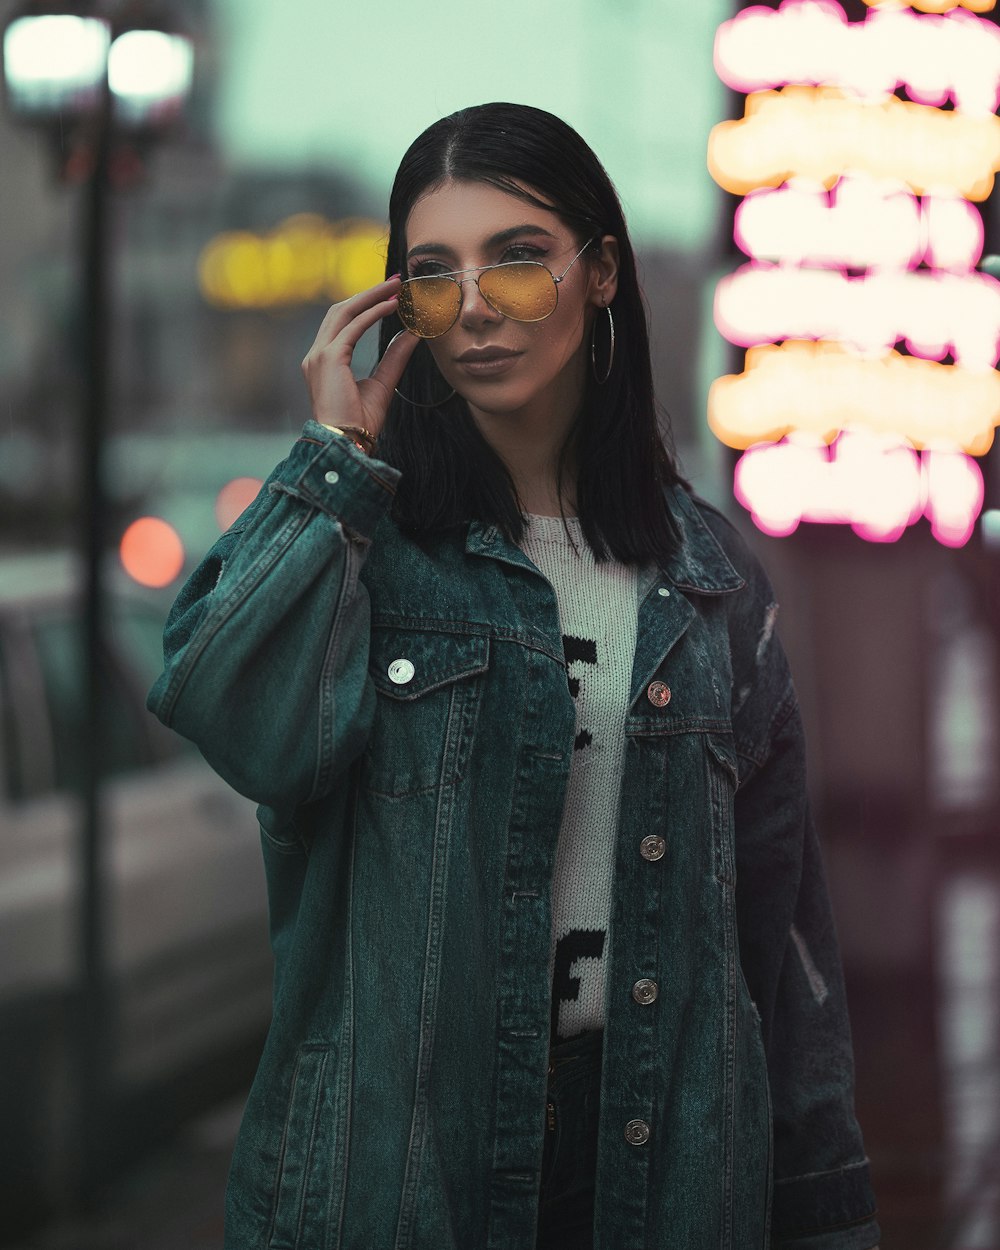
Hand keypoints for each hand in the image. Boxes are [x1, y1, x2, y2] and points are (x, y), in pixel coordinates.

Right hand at [301, 276, 419, 438]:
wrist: (346, 444)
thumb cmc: (359, 423)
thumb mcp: (382, 384)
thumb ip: (394, 358)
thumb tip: (411, 335)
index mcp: (324, 361)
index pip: (343, 323)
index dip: (365, 306)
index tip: (389, 296)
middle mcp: (316, 355)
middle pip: (341, 311)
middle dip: (368, 294)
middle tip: (395, 283)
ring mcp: (319, 355)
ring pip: (344, 312)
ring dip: (370, 297)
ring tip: (395, 288)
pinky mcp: (328, 358)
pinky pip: (353, 327)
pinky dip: (373, 313)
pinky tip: (392, 307)